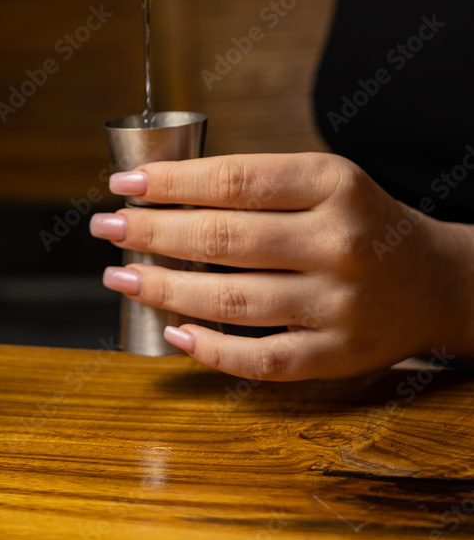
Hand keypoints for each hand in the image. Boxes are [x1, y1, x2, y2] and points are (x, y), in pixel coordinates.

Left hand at [90, 153, 473, 379]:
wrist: (432, 279)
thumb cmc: (360, 221)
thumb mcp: (324, 179)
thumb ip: (256, 185)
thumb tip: (162, 195)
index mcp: (333, 185)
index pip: (235, 180)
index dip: (171, 182)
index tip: (123, 183)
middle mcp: (339, 242)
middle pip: (225, 238)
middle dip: (152, 231)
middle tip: (107, 227)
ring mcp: (339, 304)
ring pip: (232, 301)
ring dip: (164, 288)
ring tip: (121, 275)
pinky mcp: (338, 355)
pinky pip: (262, 359)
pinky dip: (211, 349)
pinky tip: (173, 331)